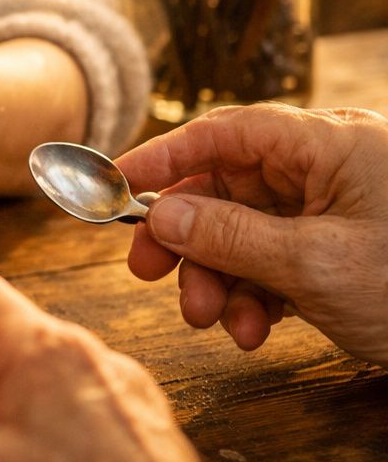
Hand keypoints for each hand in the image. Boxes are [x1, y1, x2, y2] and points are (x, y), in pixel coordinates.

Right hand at [120, 103, 387, 364]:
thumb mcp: (314, 266)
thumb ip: (229, 236)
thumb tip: (161, 214)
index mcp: (332, 143)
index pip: (226, 131)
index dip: (163, 156)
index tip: (112, 186)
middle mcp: (334, 167)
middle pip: (229, 184)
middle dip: (187, 235)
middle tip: (146, 274)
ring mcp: (343, 210)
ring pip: (249, 229)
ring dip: (220, 278)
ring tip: (216, 322)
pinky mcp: (349, 250)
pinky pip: (279, 260)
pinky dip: (258, 294)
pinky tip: (256, 331)